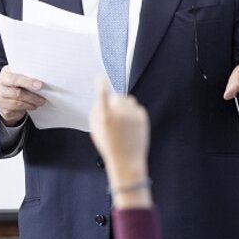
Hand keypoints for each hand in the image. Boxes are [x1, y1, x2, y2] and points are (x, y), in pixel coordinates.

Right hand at [0, 66, 45, 125]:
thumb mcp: (20, 77)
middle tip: (43, 99)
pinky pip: (16, 108)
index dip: (28, 82)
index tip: (40, 85)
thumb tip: (42, 80)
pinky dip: (27, 107)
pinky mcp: (2, 107)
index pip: (15, 78)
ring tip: (40, 102)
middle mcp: (0, 85)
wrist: (6, 98)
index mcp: (5, 74)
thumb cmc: (16, 85)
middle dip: (32, 96)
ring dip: (31, 102)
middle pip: (17, 92)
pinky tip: (33, 106)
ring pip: (17, 101)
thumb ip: (27, 76)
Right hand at [89, 76, 149, 203]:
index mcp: (105, 116)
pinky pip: (136, 107)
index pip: (102, 95)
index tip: (100, 78)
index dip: (101, 85)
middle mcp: (120, 113)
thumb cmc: (109, 146)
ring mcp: (133, 115)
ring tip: (121, 121)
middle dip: (114, 102)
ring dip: (124, 105)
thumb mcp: (95, 130)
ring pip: (128, 100)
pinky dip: (133, 112)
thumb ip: (96, 112)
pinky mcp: (143, 117)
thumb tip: (100, 99)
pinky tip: (129, 125)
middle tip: (113, 115)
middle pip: (117, 96)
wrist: (127, 160)